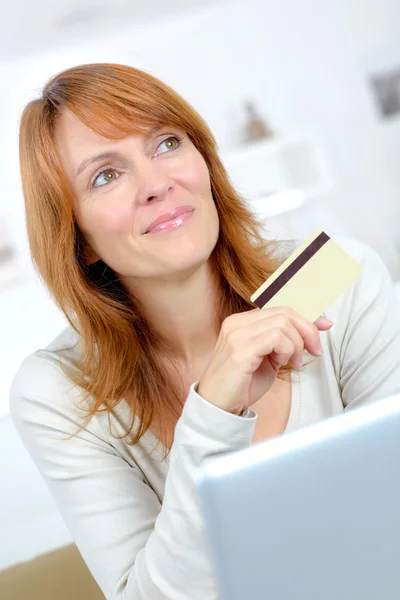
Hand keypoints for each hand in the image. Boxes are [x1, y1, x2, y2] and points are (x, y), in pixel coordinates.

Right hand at [197, 307, 332, 414]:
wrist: (218, 408)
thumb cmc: (242, 386)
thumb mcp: (268, 359)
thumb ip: (284, 343)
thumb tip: (312, 331)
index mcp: (242, 322)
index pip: (280, 309)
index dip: (307, 316)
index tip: (325, 325)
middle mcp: (237, 323)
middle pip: (285, 312)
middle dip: (307, 331)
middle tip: (314, 351)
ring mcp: (236, 334)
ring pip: (282, 323)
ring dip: (296, 345)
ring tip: (290, 363)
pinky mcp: (239, 349)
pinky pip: (275, 337)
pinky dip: (286, 349)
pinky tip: (282, 363)